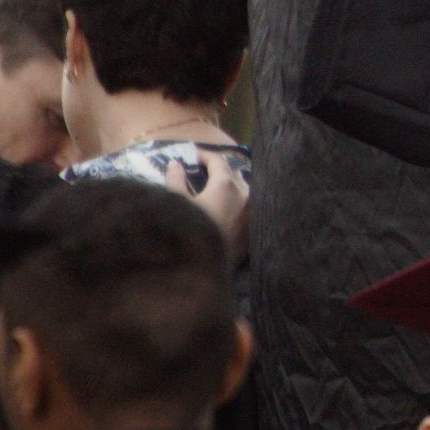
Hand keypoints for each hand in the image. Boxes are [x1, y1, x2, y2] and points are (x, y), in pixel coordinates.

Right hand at [166, 149, 250, 264]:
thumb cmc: (187, 234)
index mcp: (226, 186)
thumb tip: (174, 164)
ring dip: (233, 186)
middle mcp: (246, 195)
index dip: (206, 156)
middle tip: (205, 171)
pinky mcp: (254, 230)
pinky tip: (230, 209)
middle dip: (220, 170)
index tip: (194, 154)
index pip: (219, 162)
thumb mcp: (177, 205)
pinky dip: (240, 203)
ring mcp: (253, 213)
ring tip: (218, 188)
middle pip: (234, 175)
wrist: (201, 274)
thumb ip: (176, 181)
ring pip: (246, 190)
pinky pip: (250, 208)